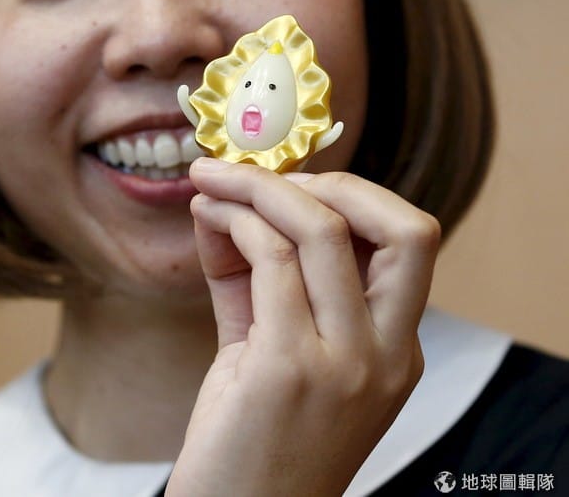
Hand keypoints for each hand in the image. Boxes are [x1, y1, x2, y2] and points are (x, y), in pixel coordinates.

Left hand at [167, 159, 438, 495]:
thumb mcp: (265, 349)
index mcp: (396, 351)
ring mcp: (344, 364)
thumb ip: (251, 276)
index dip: (352, 196)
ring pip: (321, 229)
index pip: (409, 242)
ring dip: (256, 186)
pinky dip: (235, 219)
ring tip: (210, 182)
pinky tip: (205, 215)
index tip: (289, 182)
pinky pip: (271, 258)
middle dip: (328, 180)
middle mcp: (386, 356)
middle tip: (262, 174)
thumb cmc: (250, 439)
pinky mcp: (287, 367)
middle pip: (402, 227)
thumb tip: (223, 201)